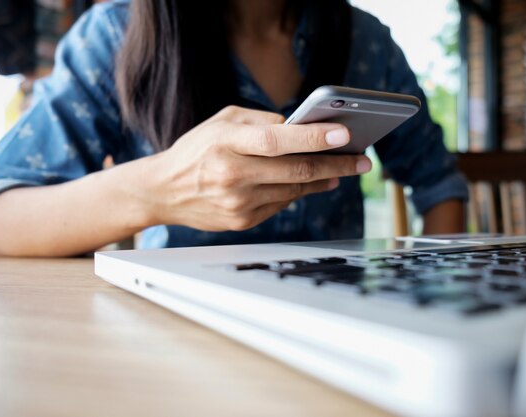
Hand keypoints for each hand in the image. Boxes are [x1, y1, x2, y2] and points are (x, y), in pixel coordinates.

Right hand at [141, 106, 371, 230]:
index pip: (277, 141)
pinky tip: (313, 183)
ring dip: (322, 179)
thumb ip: (262, 121)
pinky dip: (299, 192)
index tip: (344, 136)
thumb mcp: (222, 121)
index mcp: (225, 143)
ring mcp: (237, 203)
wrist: (164, 190)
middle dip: (335, 165)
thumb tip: (303, 128)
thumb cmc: (197, 149)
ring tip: (342, 169)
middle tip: (362, 161)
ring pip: (293, 191)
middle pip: (295, 171)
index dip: (313, 139)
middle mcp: (232, 175)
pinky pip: (281, 205)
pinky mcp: (242, 222)